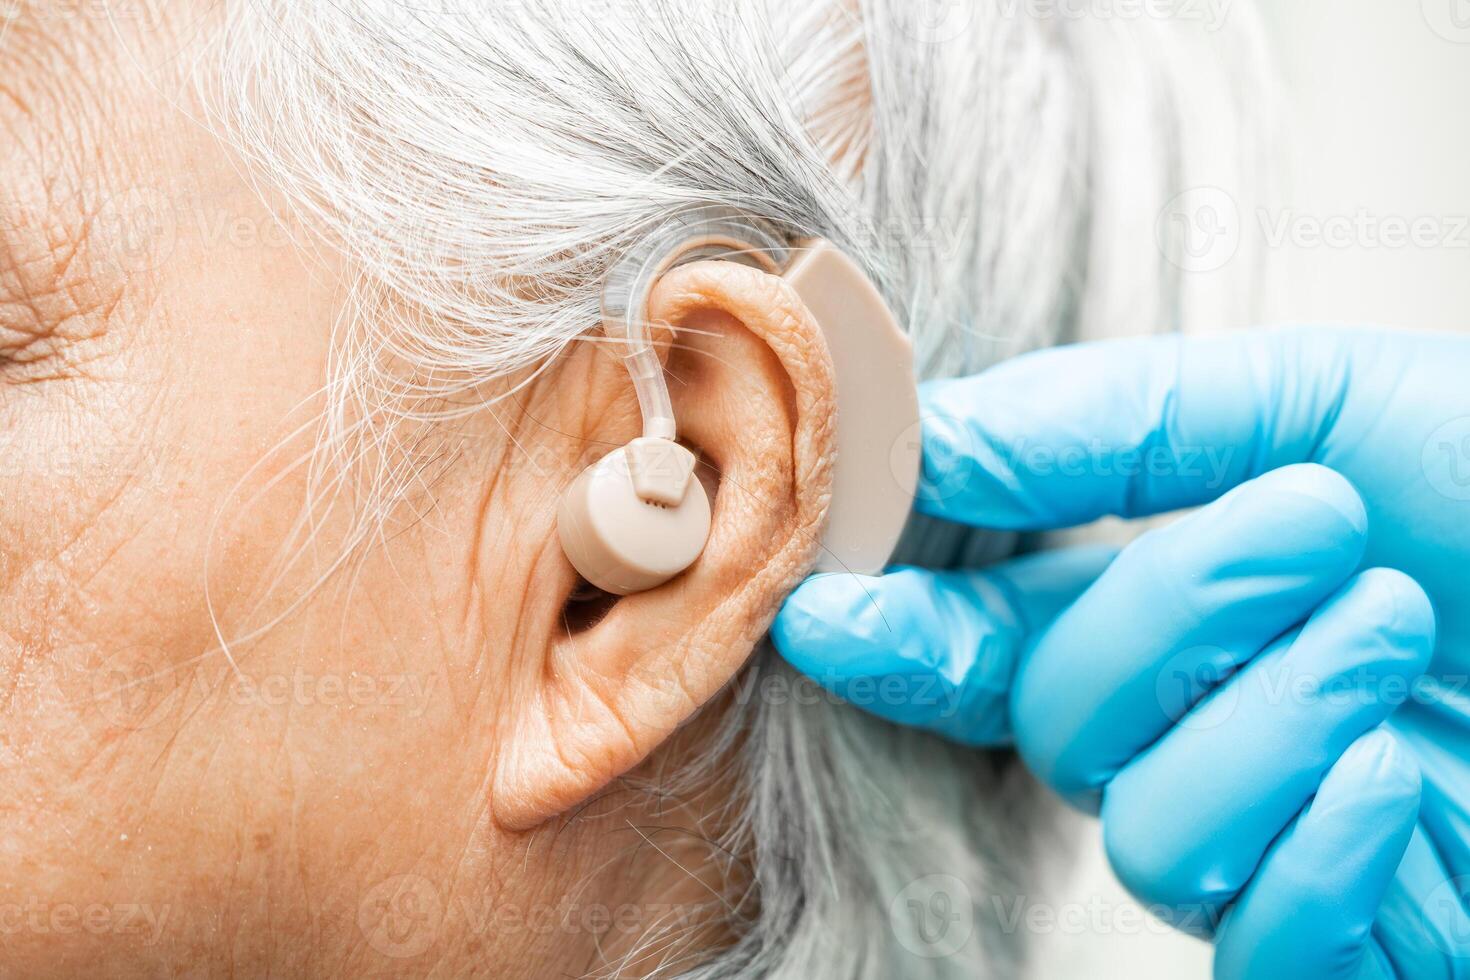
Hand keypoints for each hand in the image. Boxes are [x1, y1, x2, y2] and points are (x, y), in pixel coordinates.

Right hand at [772, 326, 1469, 977]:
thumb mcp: (1317, 404)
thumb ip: (1107, 423)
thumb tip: (931, 449)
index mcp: (1179, 609)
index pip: (994, 632)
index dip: (905, 622)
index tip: (836, 601)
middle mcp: (1201, 729)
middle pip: (1056, 721)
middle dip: (1165, 615)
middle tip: (1315, 528)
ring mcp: (1270, 845)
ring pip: (1144, 828)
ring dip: (1265, 716)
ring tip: (1393, 626)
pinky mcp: (1341, 946)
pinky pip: (1251, 941)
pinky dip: (1314, 847)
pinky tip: (1398, 778)